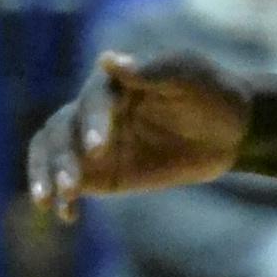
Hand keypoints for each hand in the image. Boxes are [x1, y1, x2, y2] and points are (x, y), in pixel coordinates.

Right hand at [28, 47, 252, 218]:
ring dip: (46, 176)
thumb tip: (108, 60)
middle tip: (70, 186)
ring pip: (54, 156)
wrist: (230, 131)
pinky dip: (63, 200)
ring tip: (48, 201)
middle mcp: (94, 111)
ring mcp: (93, 143)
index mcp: (113, 83)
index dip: (91, 122)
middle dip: (61, 158)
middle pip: (61, 131)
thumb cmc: (212, 93)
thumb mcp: (190, 76)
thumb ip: (152, 69)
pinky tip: (67, 216)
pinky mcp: (101, 173)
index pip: (90, 101)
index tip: (99, 148)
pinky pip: (71, 185)